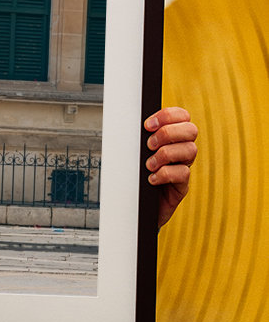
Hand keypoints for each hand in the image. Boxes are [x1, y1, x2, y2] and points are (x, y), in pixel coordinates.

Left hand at [144, 106, 197, 227]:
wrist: (136, 205)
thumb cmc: (136, 176)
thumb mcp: (137, 153)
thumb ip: (140, 138)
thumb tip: (131, 124)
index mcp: (172, 137)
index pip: (182, 116)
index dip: (168, 115)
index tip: (148, 125)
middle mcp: (182, 150)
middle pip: (191, 130)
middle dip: (167, 133)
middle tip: (149, 145)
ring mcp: (183, 167)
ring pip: (190, 150)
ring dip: (165, 154)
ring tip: (149, 164)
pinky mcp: (182, 186)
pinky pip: (183, 173)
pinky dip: (165, 174)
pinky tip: (152, 178)